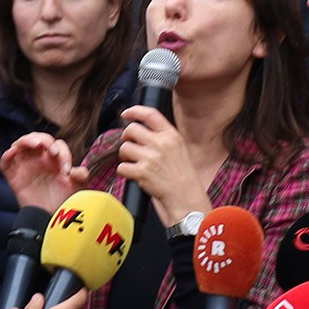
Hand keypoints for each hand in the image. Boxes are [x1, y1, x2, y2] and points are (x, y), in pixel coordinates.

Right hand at [1, 133, 78, 214]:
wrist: (52, 218)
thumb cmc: (64, 202)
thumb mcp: (77, 187)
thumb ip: (82, 176)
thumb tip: (77, 171)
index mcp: (54, 159)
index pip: (56, 145)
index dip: (62, 152)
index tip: (66, 170)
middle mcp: (39, 160)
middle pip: (37, 138)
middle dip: (44, 139)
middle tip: (52, 150)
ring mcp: (25, 167)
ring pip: (20, 144)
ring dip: (27, 140)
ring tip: (37, 144)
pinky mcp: (14, 177)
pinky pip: (5, 162)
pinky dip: (8, 154)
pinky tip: (15, 152)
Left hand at [116, 104, 209, 226]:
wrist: (186, 198)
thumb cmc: (182, 176)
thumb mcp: (179, 149)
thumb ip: (163, 138)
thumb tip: (140, 130)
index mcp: (171, 136)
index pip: (150, 114)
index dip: (135, 111)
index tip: (126, 113)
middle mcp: (161, 144)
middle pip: (131, 129)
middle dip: (126, 138)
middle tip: (130, 147)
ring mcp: (151, 158)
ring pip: (124, 148)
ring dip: (125, 157)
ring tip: (134, 164)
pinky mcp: (142, 172)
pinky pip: (122, 167)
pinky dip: (124, 172)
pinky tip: (134, 175)